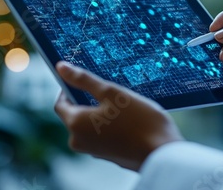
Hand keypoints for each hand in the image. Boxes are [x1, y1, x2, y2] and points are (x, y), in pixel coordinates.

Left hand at [54, 61, 183, 170]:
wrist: (162, 152)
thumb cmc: (138, 120)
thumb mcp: (111, 93)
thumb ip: (84, 80)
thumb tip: (61, 67)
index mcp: (75, 124)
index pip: (60, 103)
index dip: (69, 88)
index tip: (84, 78)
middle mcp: (80, 141)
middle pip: (76, 114)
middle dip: (90, 101)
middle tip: (110, 91)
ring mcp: (94, 151)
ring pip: (92, 124)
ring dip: (103, 113)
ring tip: (124, 105)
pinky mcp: (109, 155)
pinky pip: (103, 135)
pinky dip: (111, 125)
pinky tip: (129, 119)